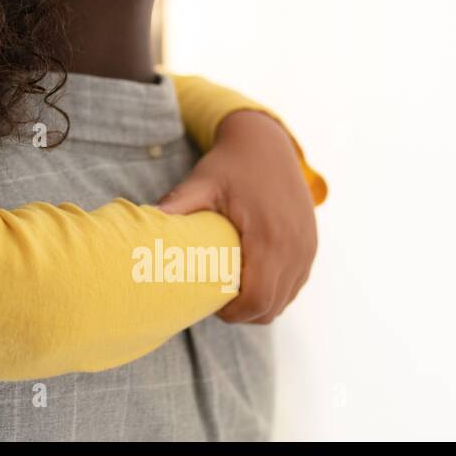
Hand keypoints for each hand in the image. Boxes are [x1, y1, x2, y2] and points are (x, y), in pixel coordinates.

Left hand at [156, 109, 317, 323]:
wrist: (267, 142)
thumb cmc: (231, 163)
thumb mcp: (202, 182)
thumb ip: (178, 205)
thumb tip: (145, 226)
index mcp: (270, 238)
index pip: (256, 300)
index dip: (231, 312)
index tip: (208, 303)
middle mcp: (296, 248)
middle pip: (271, 308)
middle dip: (242, 313)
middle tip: (214, 299)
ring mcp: (307, 248)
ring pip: (284, 300)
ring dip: (259, 303)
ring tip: (230, 289)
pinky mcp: (310, 245)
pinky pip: (294, 285)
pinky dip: (274, 290)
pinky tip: (250, 278)